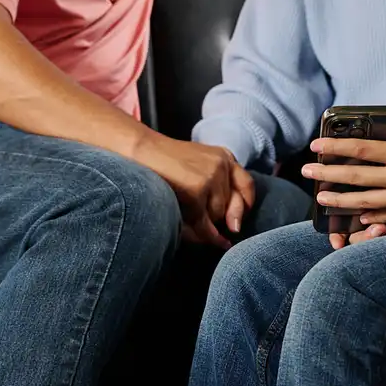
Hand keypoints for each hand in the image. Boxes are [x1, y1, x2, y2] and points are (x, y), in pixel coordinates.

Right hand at [135, 136, 254, 248]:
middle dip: (221, 220)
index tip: (236, 222)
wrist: (138, 151)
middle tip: (214, 231)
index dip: (244, 206)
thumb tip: (233, 229)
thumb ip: (215, 190)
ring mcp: (211, 175)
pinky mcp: (198, 188)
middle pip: (232, 205)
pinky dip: (199, 234)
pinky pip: (204, 223)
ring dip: (206, 225)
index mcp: (222, 156)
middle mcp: (222, 163)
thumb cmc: (162, 164)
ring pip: (218, 216)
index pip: (246, 184)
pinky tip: (192, 233)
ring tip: (187, 219)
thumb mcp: (195, 168)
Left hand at [305, 131, 385, 223]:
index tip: (315, 144)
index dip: (336, 147)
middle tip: (307, 171)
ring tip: (321, 199)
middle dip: (327, 174)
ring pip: (365, 202)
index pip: (362, 149)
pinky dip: (370, 217)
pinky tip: (357, 218)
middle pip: (356, 177)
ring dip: (340, 201)